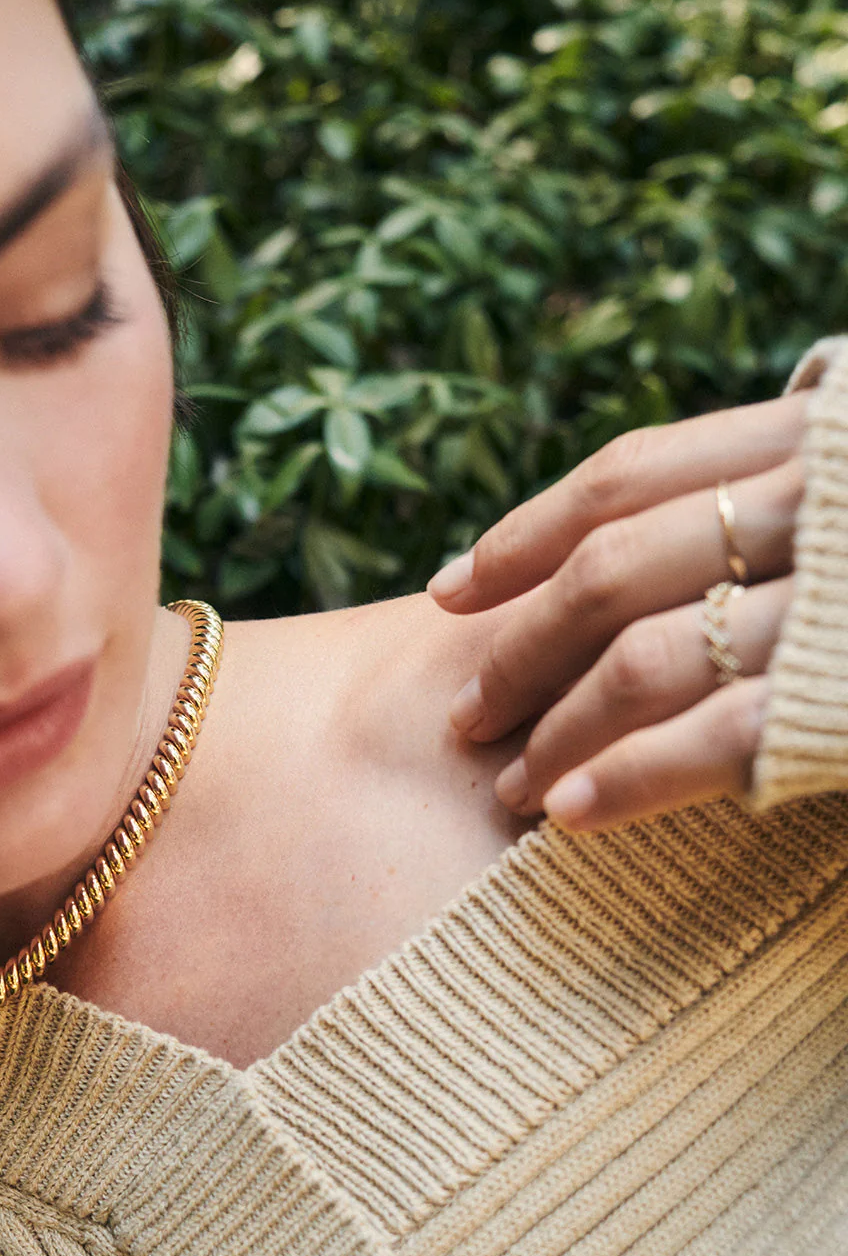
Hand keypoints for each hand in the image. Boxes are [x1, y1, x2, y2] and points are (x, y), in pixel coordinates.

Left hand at [427, 392, 810, 830]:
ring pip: (644, 661)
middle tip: (465, 715)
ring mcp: (829, 603)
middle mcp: (812, 503)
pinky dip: (629, 779)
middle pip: (609, 573)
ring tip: (510, 786)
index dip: (522, 536)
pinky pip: (717, 738)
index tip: (446, 591)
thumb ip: (771, 493)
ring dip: (557, 731)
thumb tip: (652, 527)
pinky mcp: (840, 702)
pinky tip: (568, 816)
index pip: (626, 477)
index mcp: (807, 439)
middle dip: (519, 653)